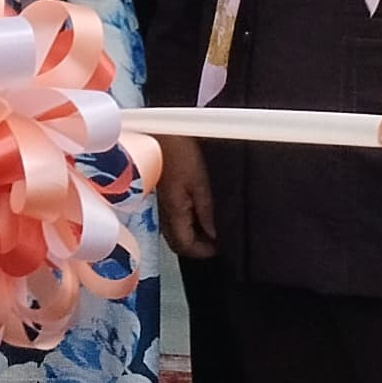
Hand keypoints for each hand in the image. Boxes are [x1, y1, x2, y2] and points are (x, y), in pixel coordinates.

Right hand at [156, 145, 217, 259]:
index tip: (222, 247)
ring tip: (211, 226)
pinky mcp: (160, 195)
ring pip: (174, 232)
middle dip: (197, 246)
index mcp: (172, 211)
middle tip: (218, 240)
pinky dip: (186, 222)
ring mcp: (159, 205)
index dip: (204, 252)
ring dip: (192, 234)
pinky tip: (198, 211)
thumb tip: (214, 234)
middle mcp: (162, 212)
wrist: (161, 130)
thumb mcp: (200, 182)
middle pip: (178, 243)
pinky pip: (172, 218)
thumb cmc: (180, 151)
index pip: (185, 246)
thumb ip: (206, 211)